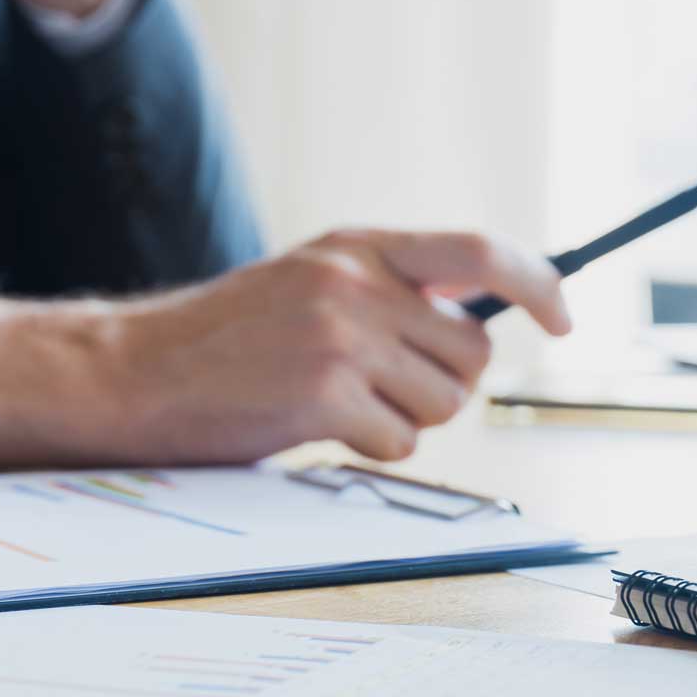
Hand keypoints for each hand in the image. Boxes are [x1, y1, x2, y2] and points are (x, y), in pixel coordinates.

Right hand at [0, 229, 570, 470]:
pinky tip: (313, 427)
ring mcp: (340, 337)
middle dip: (440, 386)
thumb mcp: (311, 283)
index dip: (537, 285)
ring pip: (443, 405)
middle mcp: (355, 282)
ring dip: (403, 422)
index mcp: (357, 247)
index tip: (564, 318)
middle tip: (378, 389)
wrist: (133, 374)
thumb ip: (391, 289)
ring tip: (337, 404)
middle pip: (471, 355)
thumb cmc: (226, 342)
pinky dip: (367, 448)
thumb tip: (484, 316)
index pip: (480, 251)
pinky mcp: (323, 395)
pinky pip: (399, 443)